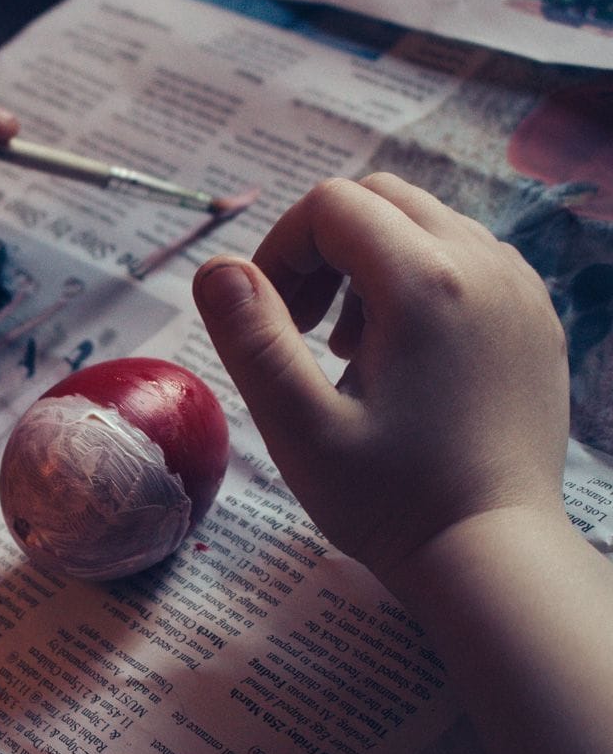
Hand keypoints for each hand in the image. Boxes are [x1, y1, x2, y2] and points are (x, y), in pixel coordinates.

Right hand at [193, 174, 569, 577]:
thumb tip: (217, 267)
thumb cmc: (388, 499)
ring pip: (426, 223)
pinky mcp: (536, 318)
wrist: (493, 554)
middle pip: (380, 200)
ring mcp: (520, 288)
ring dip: (368, 262)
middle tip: (300, 326)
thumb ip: (251, 338)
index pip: (330, 205)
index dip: (280, 249)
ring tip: (346, 347)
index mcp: (422, 282)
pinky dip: (419, 280)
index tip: (268, 318)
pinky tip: (402, 354)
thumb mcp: (297, 426)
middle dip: (322, 246)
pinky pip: (468, 258)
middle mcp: (483, 264)